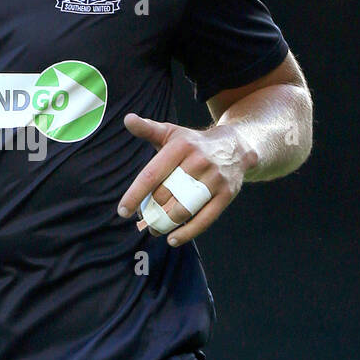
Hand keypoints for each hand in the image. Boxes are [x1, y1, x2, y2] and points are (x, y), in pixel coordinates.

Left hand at [116, 115, 256, 245]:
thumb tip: (127, 119)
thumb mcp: (172, 132)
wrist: (236, 146)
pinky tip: (173, 239)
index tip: (123, 211)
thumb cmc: (194, 143)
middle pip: (166, 194)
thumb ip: (148, 129)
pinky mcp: (226, 194)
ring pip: (184, 209)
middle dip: (151, 210)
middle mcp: (198, 161)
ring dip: (166, 224)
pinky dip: (187, 232)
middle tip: (144, 219)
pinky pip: (205, 218)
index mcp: (181, 146)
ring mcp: (214, 179)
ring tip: (155, 229)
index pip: (152, 174)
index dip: (135, 195)